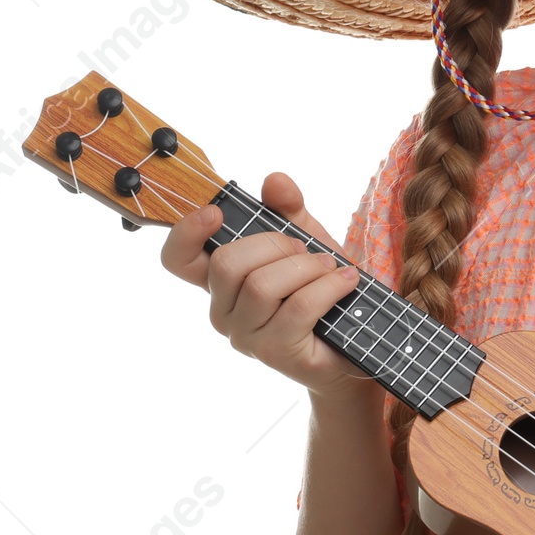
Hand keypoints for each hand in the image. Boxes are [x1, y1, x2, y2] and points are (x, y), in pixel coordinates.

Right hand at [158, 171, 377, 403]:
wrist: (357, 334)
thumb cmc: (320, 285)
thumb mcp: (305, 237)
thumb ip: (288, 208)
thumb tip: (274, 181)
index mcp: (221, 280)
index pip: (177, 259)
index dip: (186, 233)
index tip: (215, 213)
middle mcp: (223, 310)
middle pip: (227, 263)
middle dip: (274, 243)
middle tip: (306, 249)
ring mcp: (246, 336)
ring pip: (262, 286)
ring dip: (306, 267)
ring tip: (331, 267)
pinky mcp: (276, 353)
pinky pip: (298, 308)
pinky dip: (328, 287)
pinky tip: (345, 281)